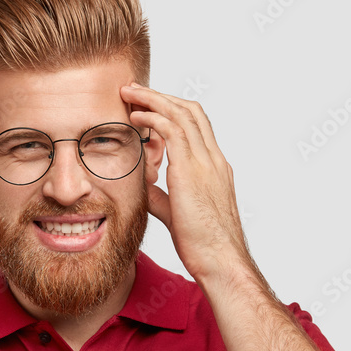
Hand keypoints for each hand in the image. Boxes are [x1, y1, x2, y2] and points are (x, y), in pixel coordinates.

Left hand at [121, 83, 249, 282]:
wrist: (221, 261)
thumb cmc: (204, 245)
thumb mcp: (177, 213)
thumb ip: (160, 195)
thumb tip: (142, 185)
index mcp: (215, 168)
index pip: (196, 126)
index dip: (172, 110)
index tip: (148, 105)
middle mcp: (214, 160)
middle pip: (191, 111)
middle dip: (161, 96)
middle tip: (135, 90)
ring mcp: (206, 163)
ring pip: (181, 114)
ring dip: (153, 99)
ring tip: (129, 93)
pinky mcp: (192, 171)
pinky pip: (173, 131)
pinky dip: (153, 118)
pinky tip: (136, 116)